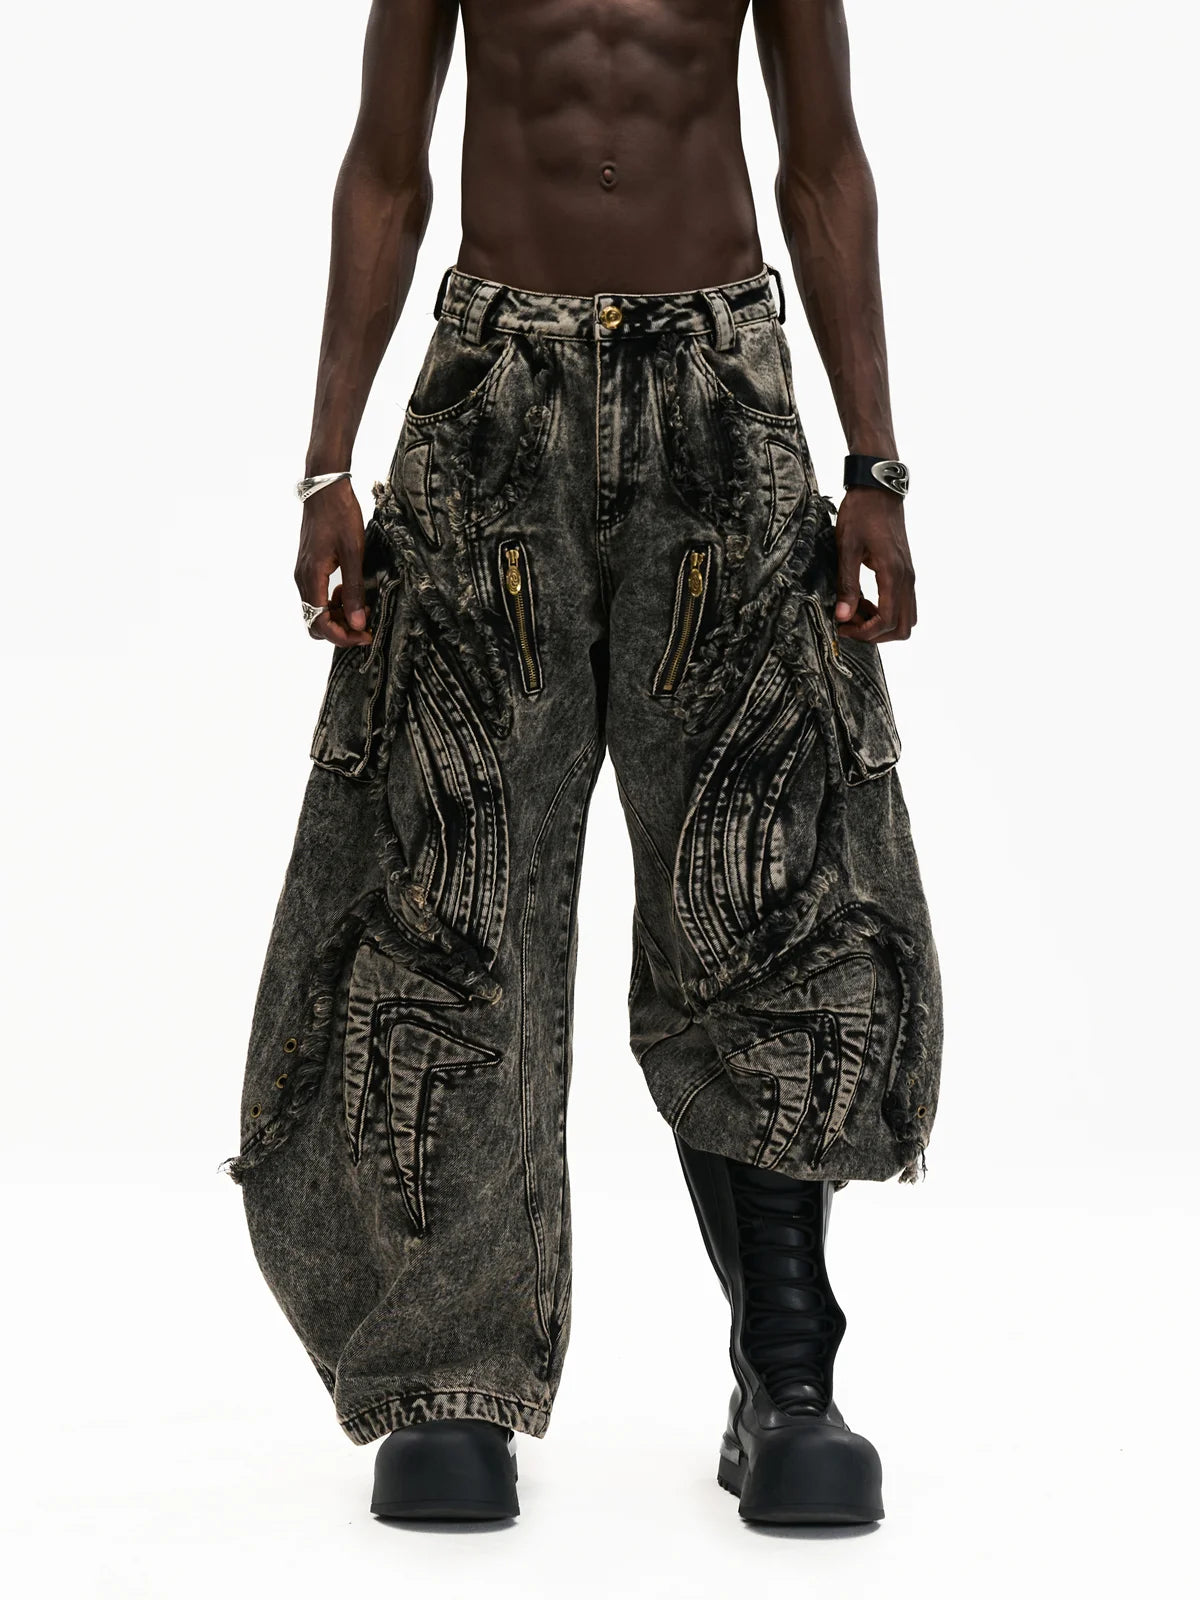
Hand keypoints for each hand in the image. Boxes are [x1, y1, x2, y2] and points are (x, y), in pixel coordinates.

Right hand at [293, 477, 372, 647]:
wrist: (325, 489)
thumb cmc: (340, 516)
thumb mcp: (354, 553)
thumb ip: (355, 590)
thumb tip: (358, 623)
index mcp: (311, 578)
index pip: (320, 624)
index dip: (343, 637)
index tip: (365, 635)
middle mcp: (302, 579)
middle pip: (315, 623)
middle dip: (340, 630)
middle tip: (366, 624)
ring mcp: (304, 573)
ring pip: (316, 611)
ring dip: (338, 616)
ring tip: (363, 606)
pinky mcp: (309, 567)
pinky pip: (317, 596)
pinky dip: (333, 602)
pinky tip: (350, 591)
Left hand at [833, 488, 916, 642]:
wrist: (878, 489)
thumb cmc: (861, 513)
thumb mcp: (847, 547)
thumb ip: (847, 584)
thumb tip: (843, 616)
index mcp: (893, 574)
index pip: (887, 621)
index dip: (865, 633)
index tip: (842, 628)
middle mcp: (907, 578)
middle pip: (903, 627)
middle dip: (875, 634)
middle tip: (849, 623)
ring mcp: (908, 575)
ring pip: (905, 617)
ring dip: (881, 623)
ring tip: (854, 610)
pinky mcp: (904, 571)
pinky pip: (902, 603)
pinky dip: (884, 610)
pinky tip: (862, 600)